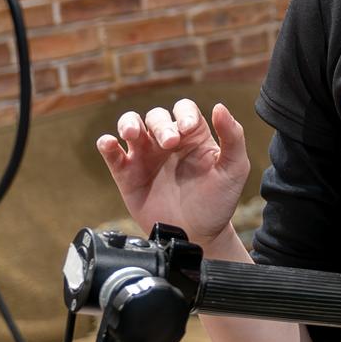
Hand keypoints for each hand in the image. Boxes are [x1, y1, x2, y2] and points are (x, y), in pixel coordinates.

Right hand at [96, 98, 251, 251]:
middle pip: (156, 116)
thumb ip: (232, 137)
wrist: (198, 235)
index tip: (188, 128)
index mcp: (193, 136)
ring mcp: (146, 157)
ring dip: (128, 123)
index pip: (184, 109)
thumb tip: (220, 106)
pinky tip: (109, 143)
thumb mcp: (234, 169)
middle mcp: (168, 142)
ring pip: (131, 126)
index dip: (184, 113)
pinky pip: (113, 155)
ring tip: (131, 133)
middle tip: (169, 143)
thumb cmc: (218, 201)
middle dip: (161, 125)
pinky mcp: (128, 175)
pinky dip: (106, 145)